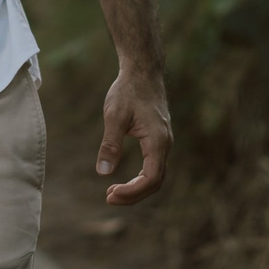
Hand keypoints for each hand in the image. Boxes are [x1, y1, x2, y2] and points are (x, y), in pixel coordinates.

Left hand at [96, 65, 170, 206]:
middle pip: (156, 182)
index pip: (151, 179)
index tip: (109, 194)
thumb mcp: (114, 115)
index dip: (132, 192)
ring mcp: (164, 142)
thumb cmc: (128, 90)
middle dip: (133, 194)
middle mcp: (166, 144)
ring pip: (156, 176)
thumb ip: (110, 144)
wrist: (143, 71)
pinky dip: (141, 178)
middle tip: (108, 197)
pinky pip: (154, 167)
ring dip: (137, 188)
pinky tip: (125, 180)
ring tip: (113, 192)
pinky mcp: (159, 140)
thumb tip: (103, 172)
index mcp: (158, 141)